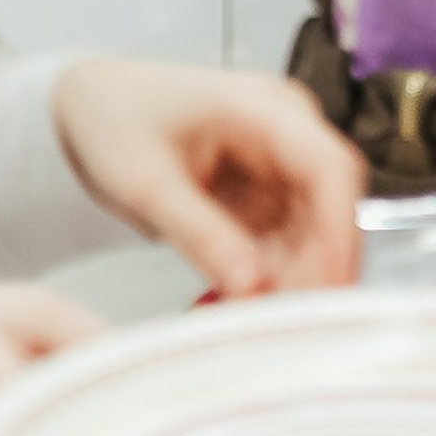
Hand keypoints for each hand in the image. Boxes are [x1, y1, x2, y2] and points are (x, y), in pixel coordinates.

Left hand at [53, 60, 365, 297]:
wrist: (96, 106)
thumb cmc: (117, 124)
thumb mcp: (146, 184)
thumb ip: (200, 233)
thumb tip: (252, 285)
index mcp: (263, 108)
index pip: (329, 167)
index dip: (339, 232)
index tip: (329, 292)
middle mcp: (288, 129)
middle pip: (330, 205)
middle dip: (316, 269)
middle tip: (283, 329)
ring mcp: (282, 159)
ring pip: (314, 229)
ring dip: (294, 279)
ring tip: (257, 326)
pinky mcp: (270, 188)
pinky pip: (289, 240)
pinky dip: (273, 276)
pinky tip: (247, 309)